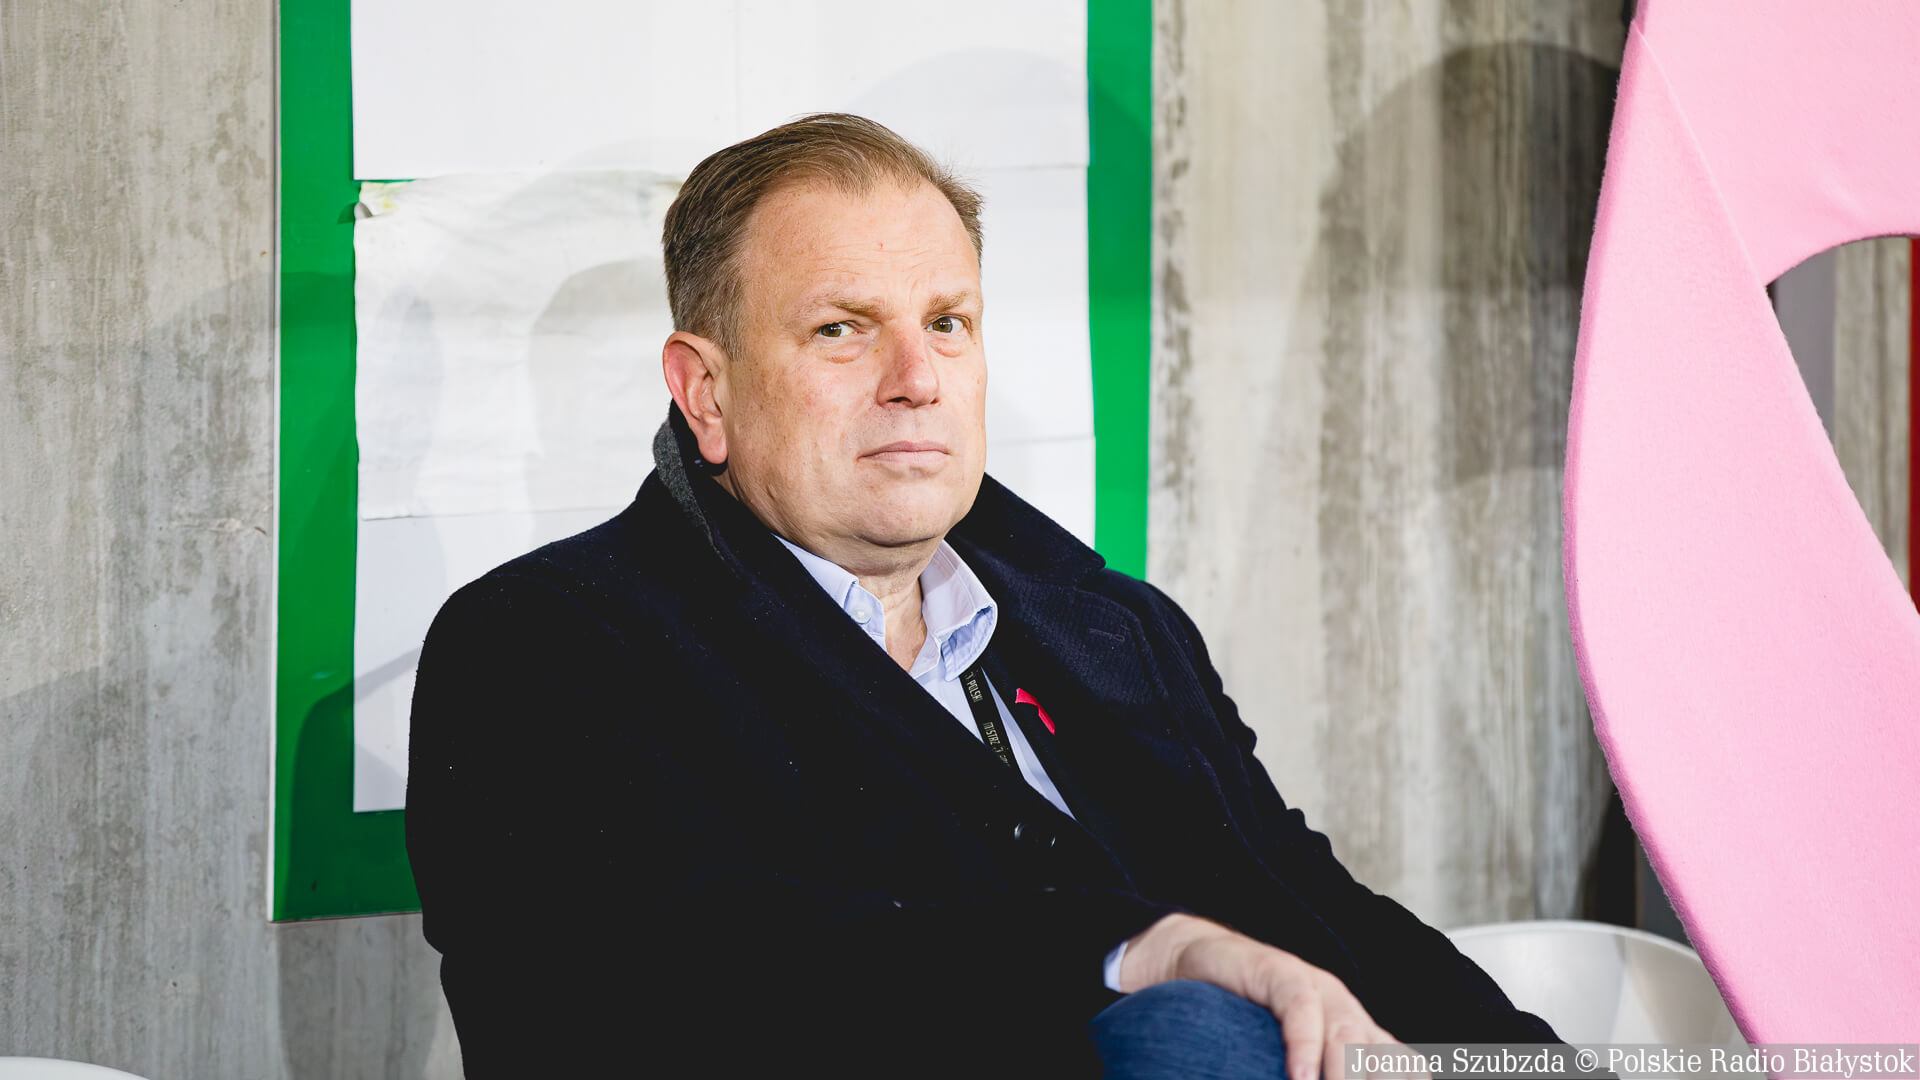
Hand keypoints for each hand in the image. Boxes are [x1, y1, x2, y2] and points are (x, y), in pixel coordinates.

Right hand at [1118, 913, 1409, 1079]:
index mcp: (1359, 1034)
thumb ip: (1319, 1075)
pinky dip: (1304, 1043)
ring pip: (1346, 1034)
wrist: (1196, 961)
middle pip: (1379, 1058)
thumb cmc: (1241, 1023)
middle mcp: (1346, 1010)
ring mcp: (1316, 988)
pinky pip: (1300, 1006)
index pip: (1404, 1068)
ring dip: (1345, 1075)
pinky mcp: (1280, 970)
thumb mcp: (1292, 1062)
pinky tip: (1299, 1075)